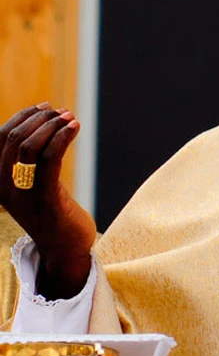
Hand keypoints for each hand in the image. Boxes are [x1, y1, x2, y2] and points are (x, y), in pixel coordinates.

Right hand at [0, 103, 95, 298]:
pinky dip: (62, 138)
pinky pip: (49, 159)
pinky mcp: (45, 198)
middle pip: (14, 138)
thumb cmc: (52, 212)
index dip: (22, 117)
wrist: (64, 248)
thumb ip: (28, 162)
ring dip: (52, 126)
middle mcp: (3, 185)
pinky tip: (74, 128)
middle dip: (40, 119)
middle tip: (63, 113)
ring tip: (70, 118)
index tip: (45, 107)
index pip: (0, 137)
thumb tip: (40, 125)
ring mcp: (23, 192)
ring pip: (30, 146)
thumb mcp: (32, 185)